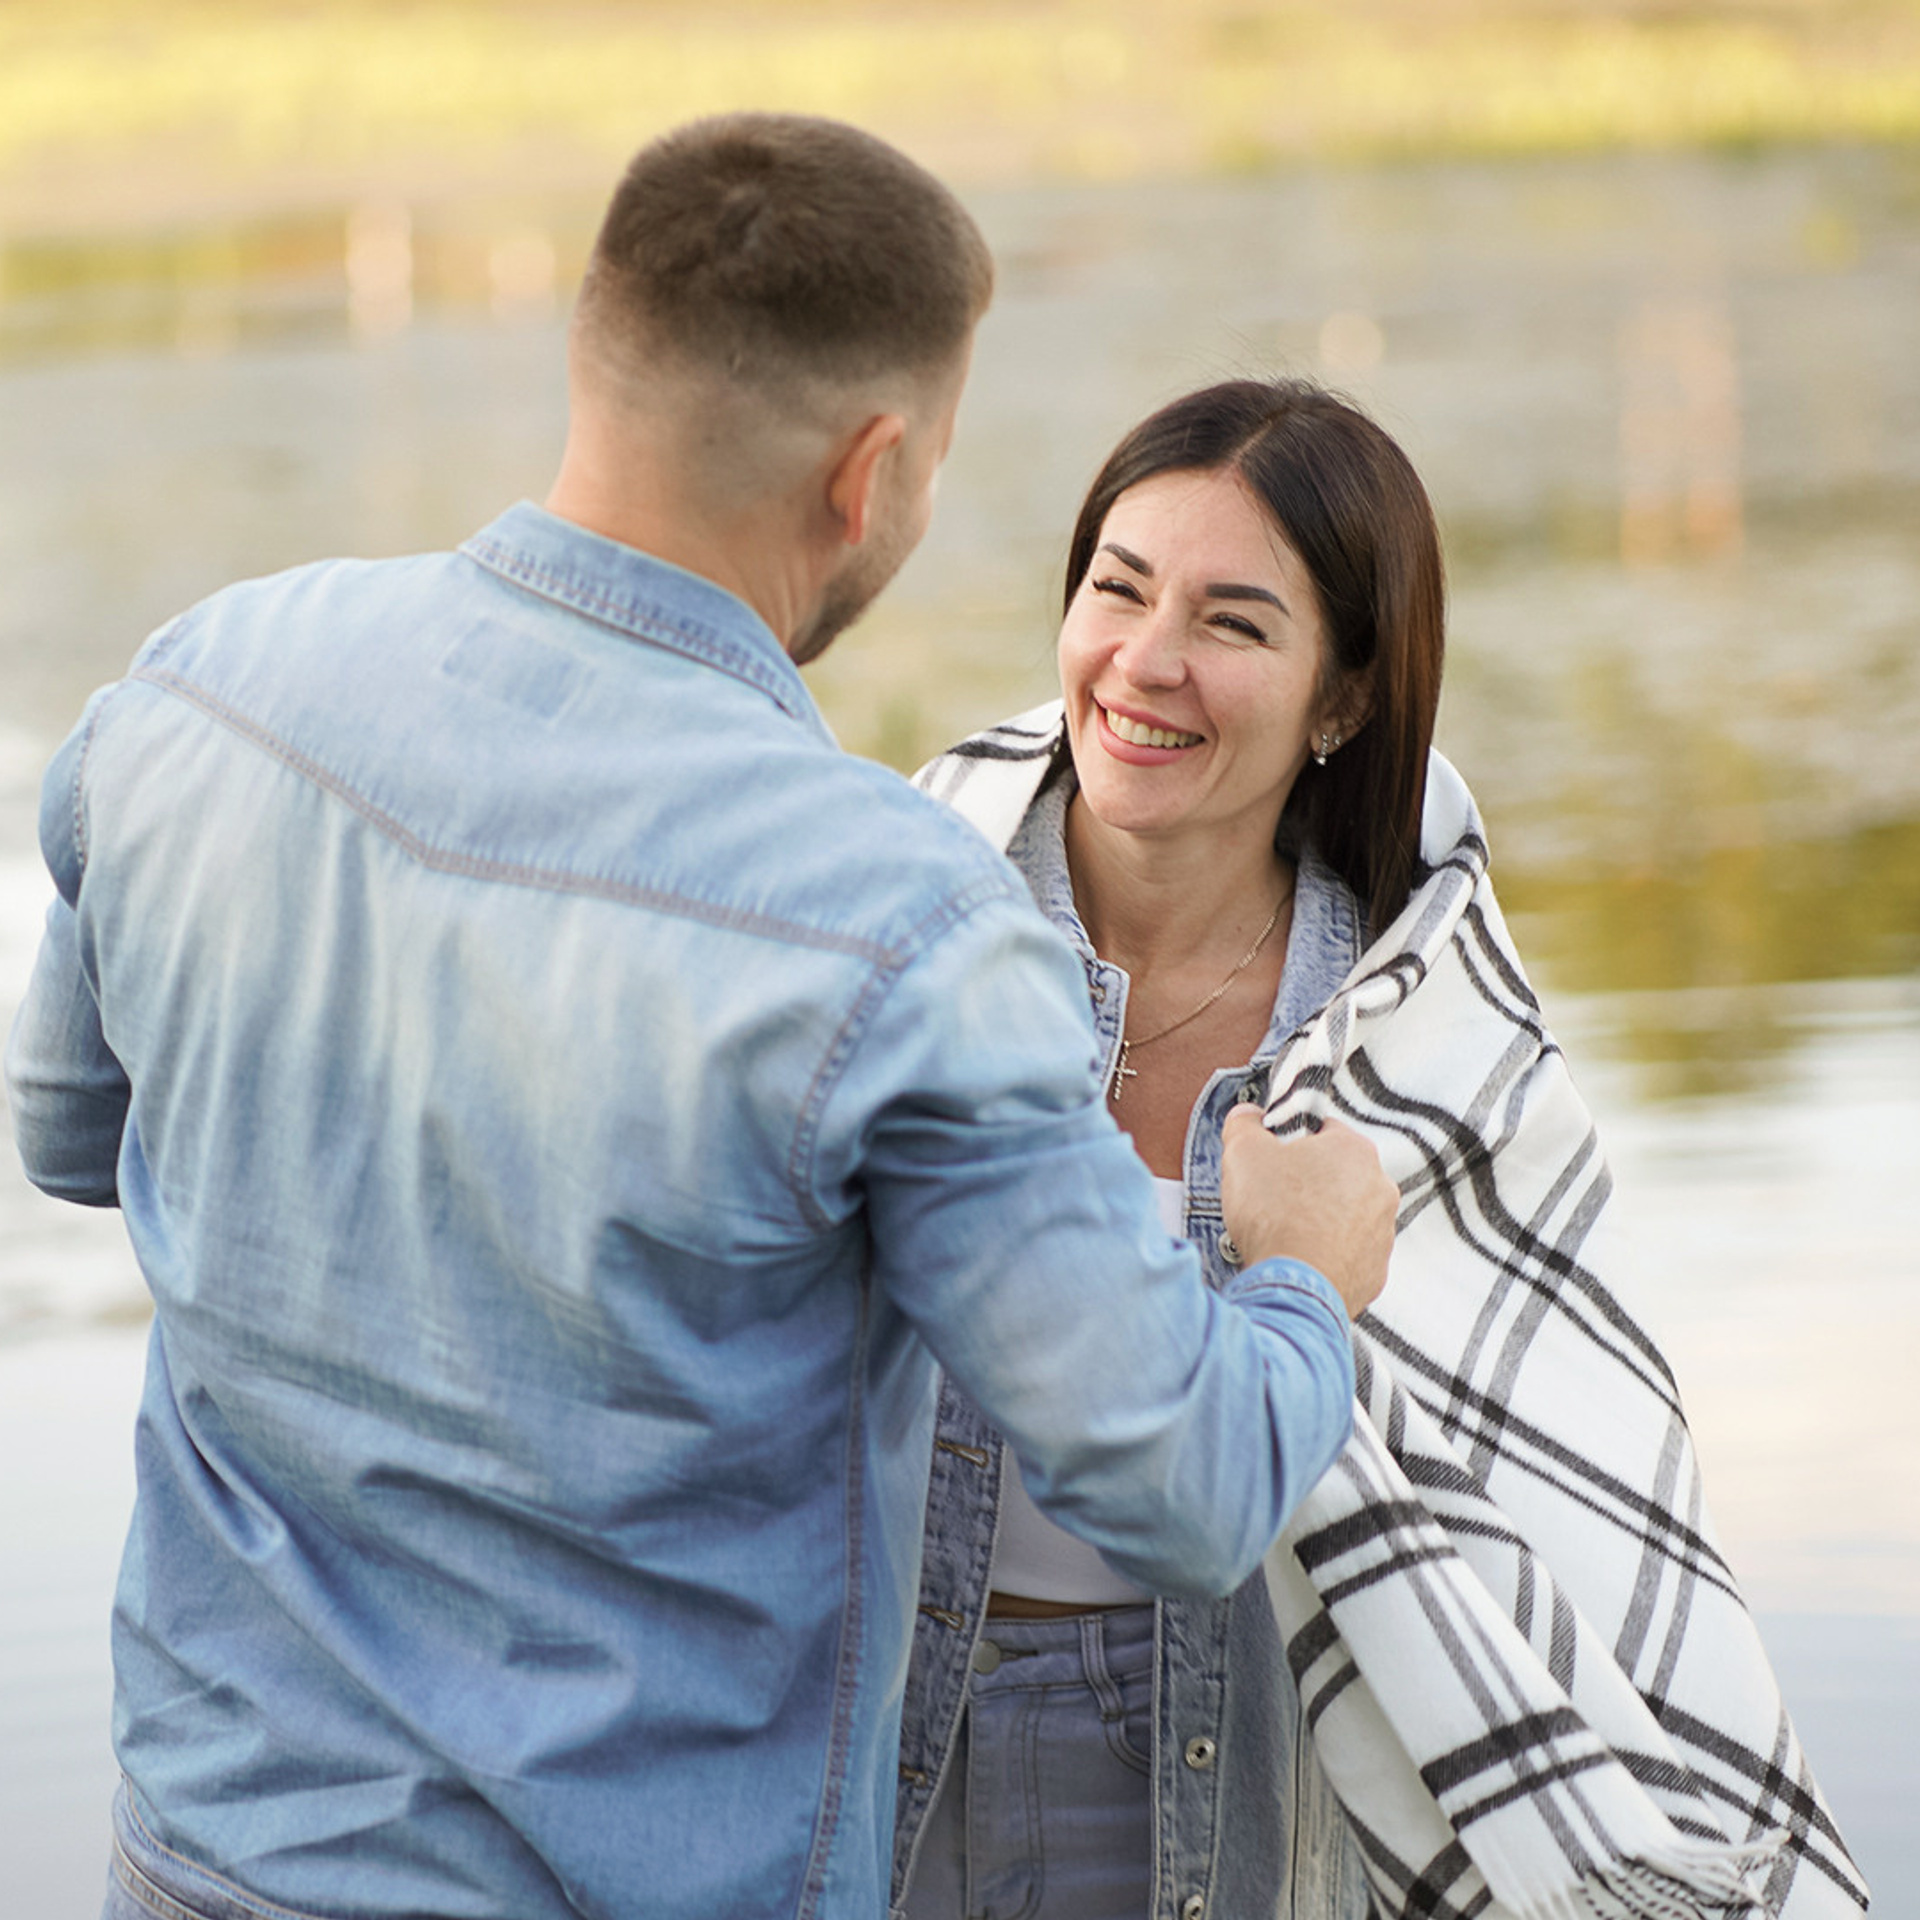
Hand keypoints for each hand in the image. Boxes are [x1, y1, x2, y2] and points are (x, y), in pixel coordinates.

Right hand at [1219, 1107, 1396, 1319]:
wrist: (1292, 1288)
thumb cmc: (1274, 1216)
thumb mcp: (1243, 1153)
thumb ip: (1245, 1126)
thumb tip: (1245, 1117)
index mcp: (1355, 1150)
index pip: (1324, 1131)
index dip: (1293, 1144)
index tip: (1273, 1161)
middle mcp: (1380, 1189)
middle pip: (1338, 1176)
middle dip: (1310, 1184)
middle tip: (1275, 1198)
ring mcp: (1382, 1234)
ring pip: (1346, 1217)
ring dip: (1321, 1221)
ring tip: (1285, 1233)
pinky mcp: (1374, 1273)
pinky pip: (1348, 1256)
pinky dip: (1327, 1257)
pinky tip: (1299, 1260)